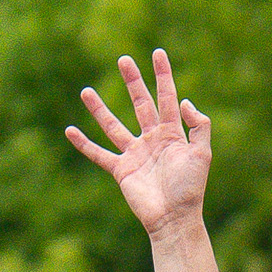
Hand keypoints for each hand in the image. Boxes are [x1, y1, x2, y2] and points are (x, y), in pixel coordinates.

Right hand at [66, 49, 211, 238]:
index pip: (167, 98)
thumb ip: (198, 126)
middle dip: (133, 82)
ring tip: (85, 91)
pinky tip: (69, 131)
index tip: (157, 53)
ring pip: (114, 126)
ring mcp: (135, 154)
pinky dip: (84, 144)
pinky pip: (99, 154)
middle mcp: (152, 140)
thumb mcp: (202, 154)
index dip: (163, 76)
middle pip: (141, 104)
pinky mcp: (122, 170)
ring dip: (100, 109)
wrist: (175, 218)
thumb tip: (185, 102)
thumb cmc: (191, 188)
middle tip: (124, 60)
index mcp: (173, 134)